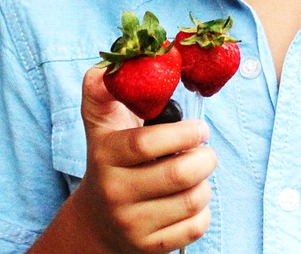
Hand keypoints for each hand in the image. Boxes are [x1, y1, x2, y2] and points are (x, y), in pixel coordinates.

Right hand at [32, 67, 216, 253]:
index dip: (182, 133)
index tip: (200, 128)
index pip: (146, 144)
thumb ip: (102, 91)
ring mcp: (132, 223)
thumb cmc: (108, 161)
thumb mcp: (100, 125)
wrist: (95, 223)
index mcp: (105, 156)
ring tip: (196, 174)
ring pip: (192, 201)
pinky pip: (195, 227)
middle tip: (205, 151)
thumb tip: (107, 66)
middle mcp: (115, 192)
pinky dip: (203, 211)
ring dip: (205, 183)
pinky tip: (190, 199)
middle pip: (178, 175)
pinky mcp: (150, 247)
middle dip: (204, 158)